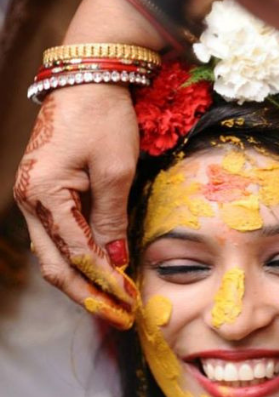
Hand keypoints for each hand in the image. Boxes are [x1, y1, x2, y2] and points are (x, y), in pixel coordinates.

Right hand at [14, 84, 139, 327]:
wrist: (88, 79)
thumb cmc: (103, 118)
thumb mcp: (116, 171)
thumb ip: (112, 221)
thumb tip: (115, 263)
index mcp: (44, 194)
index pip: (77, 253)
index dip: (105, 282)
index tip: (131, 302)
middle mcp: (29, 201)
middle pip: (54, 264)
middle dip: (87, 295)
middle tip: (118, 317)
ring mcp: (33, 198)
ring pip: (52, 254)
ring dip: (81, 281)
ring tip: (111, 303)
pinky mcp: (45, 194)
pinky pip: (58, 237)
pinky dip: (78, 259)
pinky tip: (99, 273)